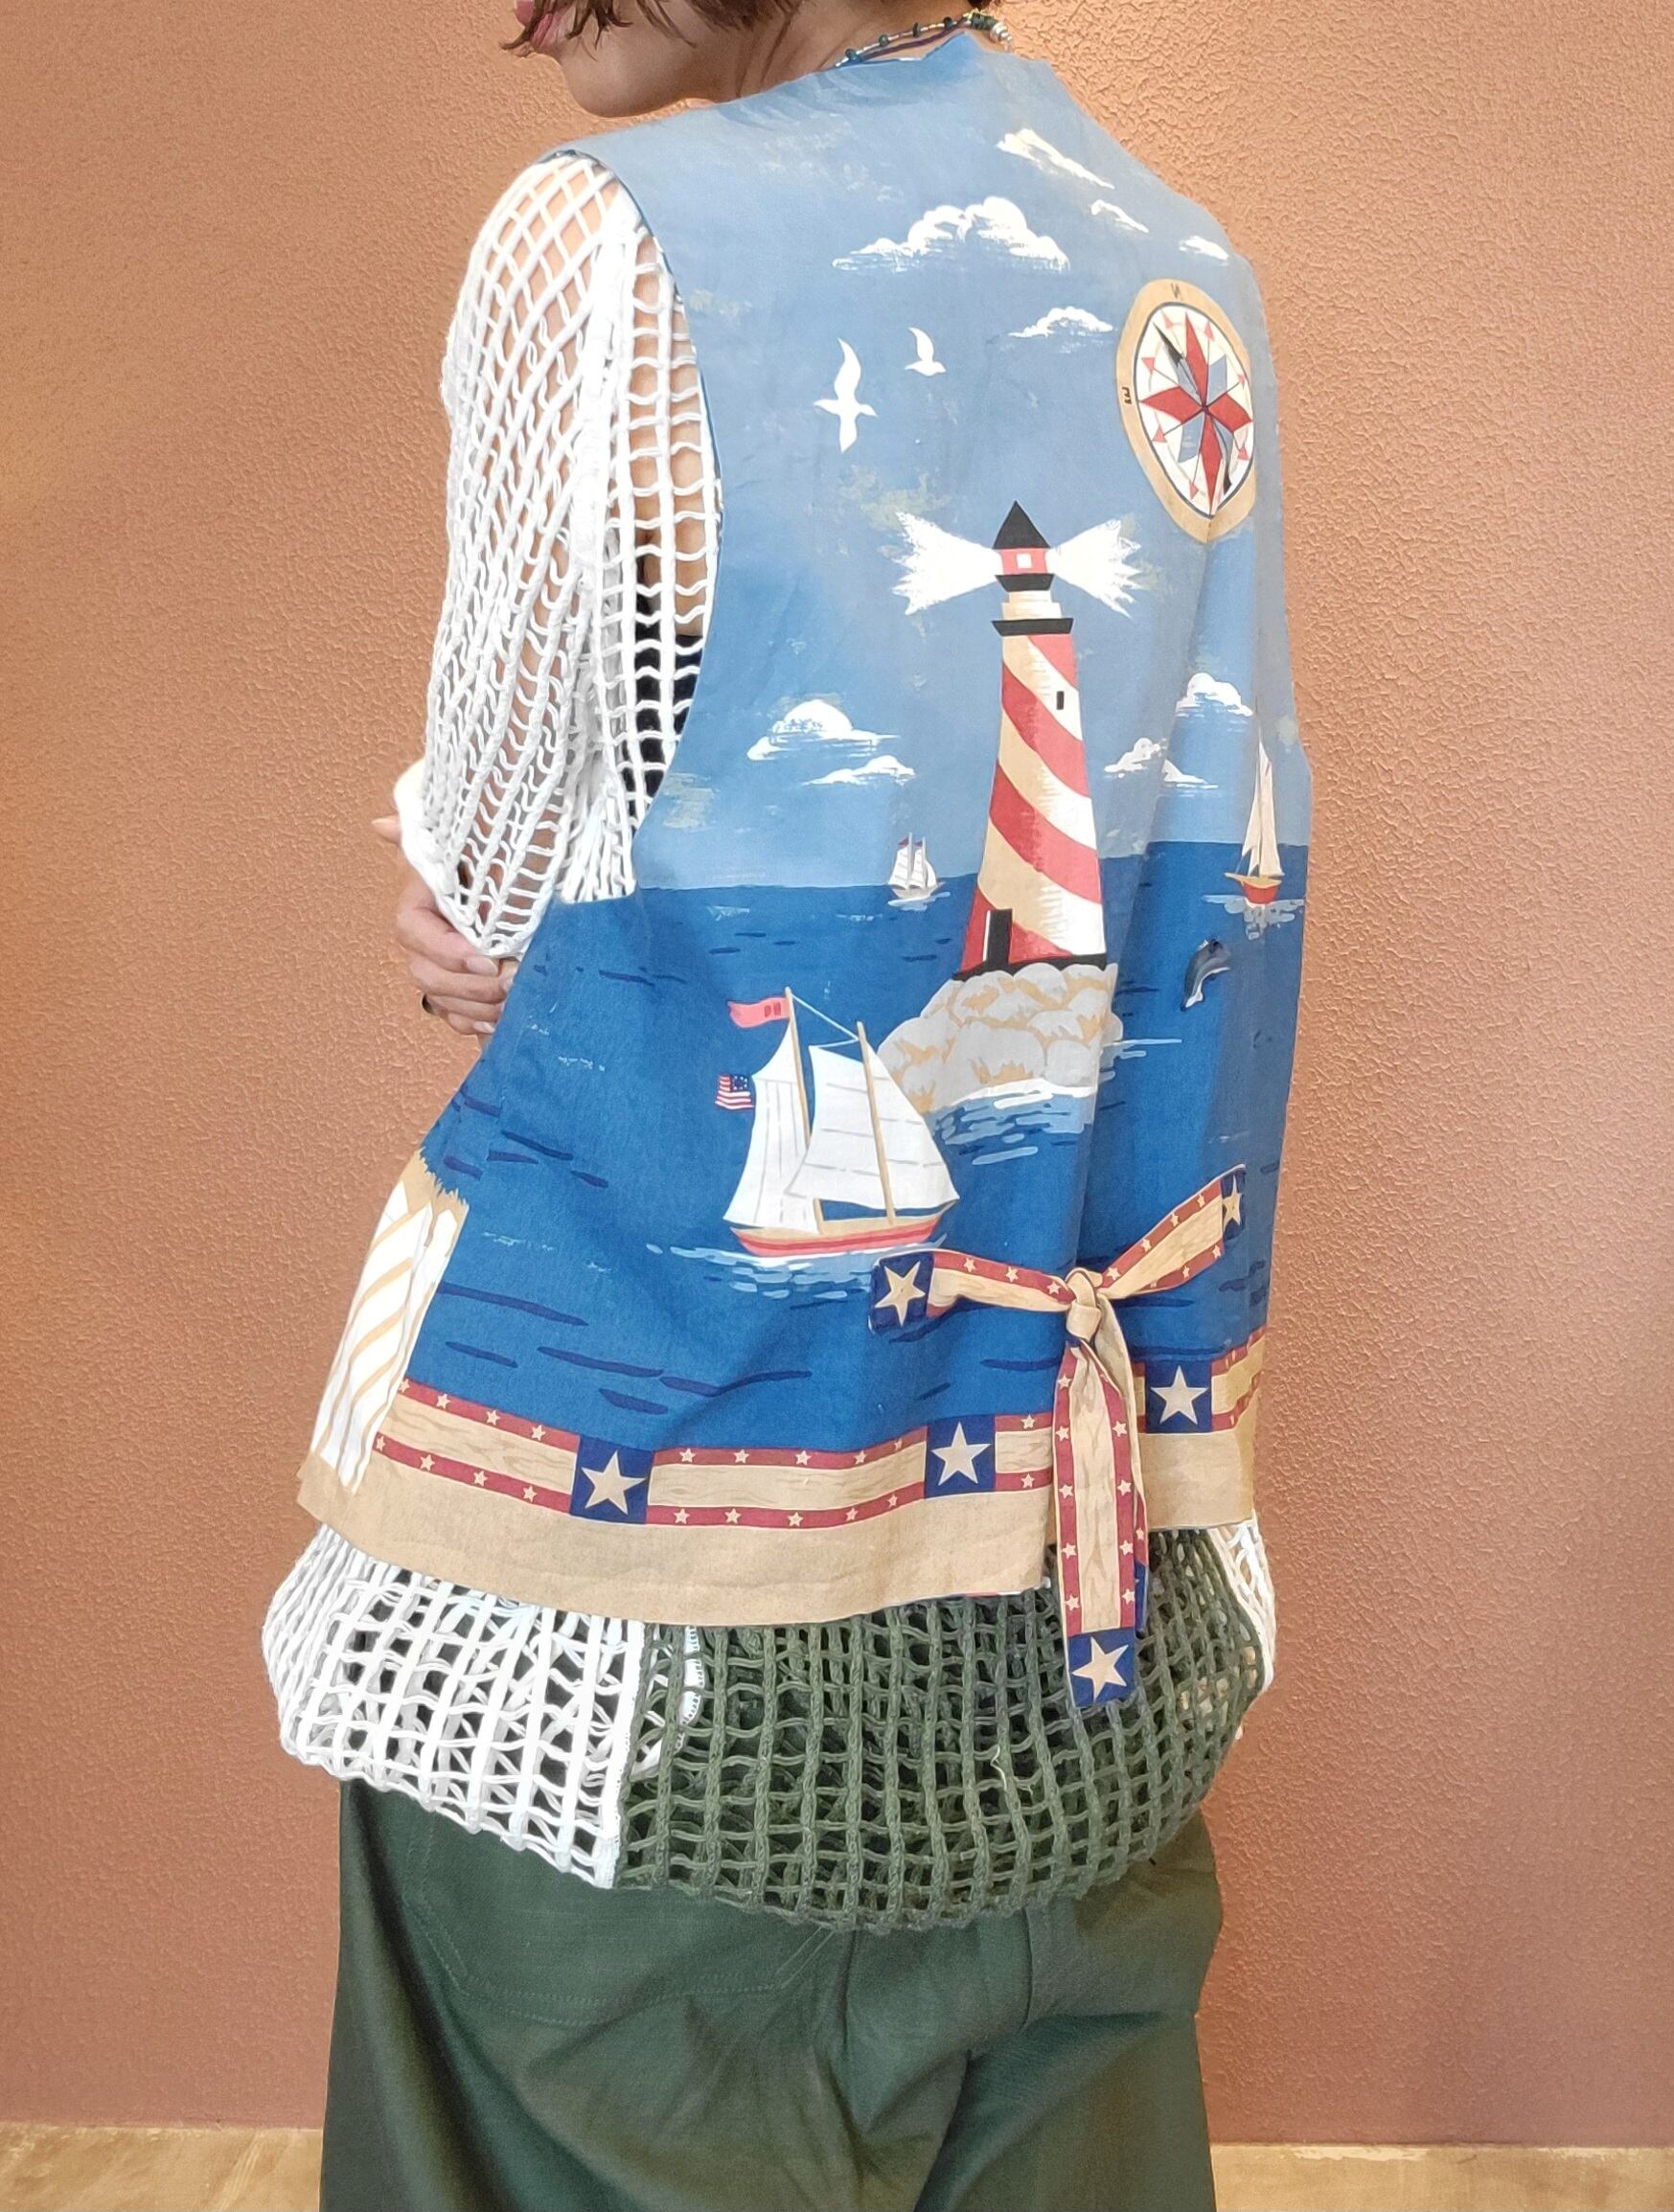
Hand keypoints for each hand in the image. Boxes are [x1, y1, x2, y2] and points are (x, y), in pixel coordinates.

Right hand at [375, 815, 514, 1037]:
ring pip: (439, 998)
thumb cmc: (510, 849)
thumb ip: (433, 833)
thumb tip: (383, 826)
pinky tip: (499, 1023)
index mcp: (423, 894)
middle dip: (468, 986)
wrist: (540, 869)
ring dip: (474, 1007)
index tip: (486, 960)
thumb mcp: (480, 837)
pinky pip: (453, 1015)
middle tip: (511, 982)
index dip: (446, 950)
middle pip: (424, 971)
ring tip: (512, 1004)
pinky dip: (474, 1023)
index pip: (412, 928)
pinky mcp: (459, 986)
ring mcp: (440, 962)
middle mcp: (426, 931)